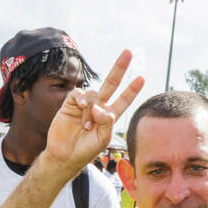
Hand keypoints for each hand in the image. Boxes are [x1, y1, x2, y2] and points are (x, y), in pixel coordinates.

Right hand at [42, 50, 144, 176]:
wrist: (65, 155)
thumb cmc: (86, 150)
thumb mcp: (102, 139)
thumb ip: (107, 123)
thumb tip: (100, 107)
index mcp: (109, 116)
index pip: (123, 99)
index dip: (132, 89)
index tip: (142, 78)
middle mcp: (98, 106)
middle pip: (111, 83)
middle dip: (120, 68)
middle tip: (129, 52)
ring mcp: (85, 104)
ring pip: (94, 94)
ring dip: (90, 111)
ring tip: (85, 126)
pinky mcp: (71, 103)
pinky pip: (79, 93)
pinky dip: (82, 98)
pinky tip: (80, 107)